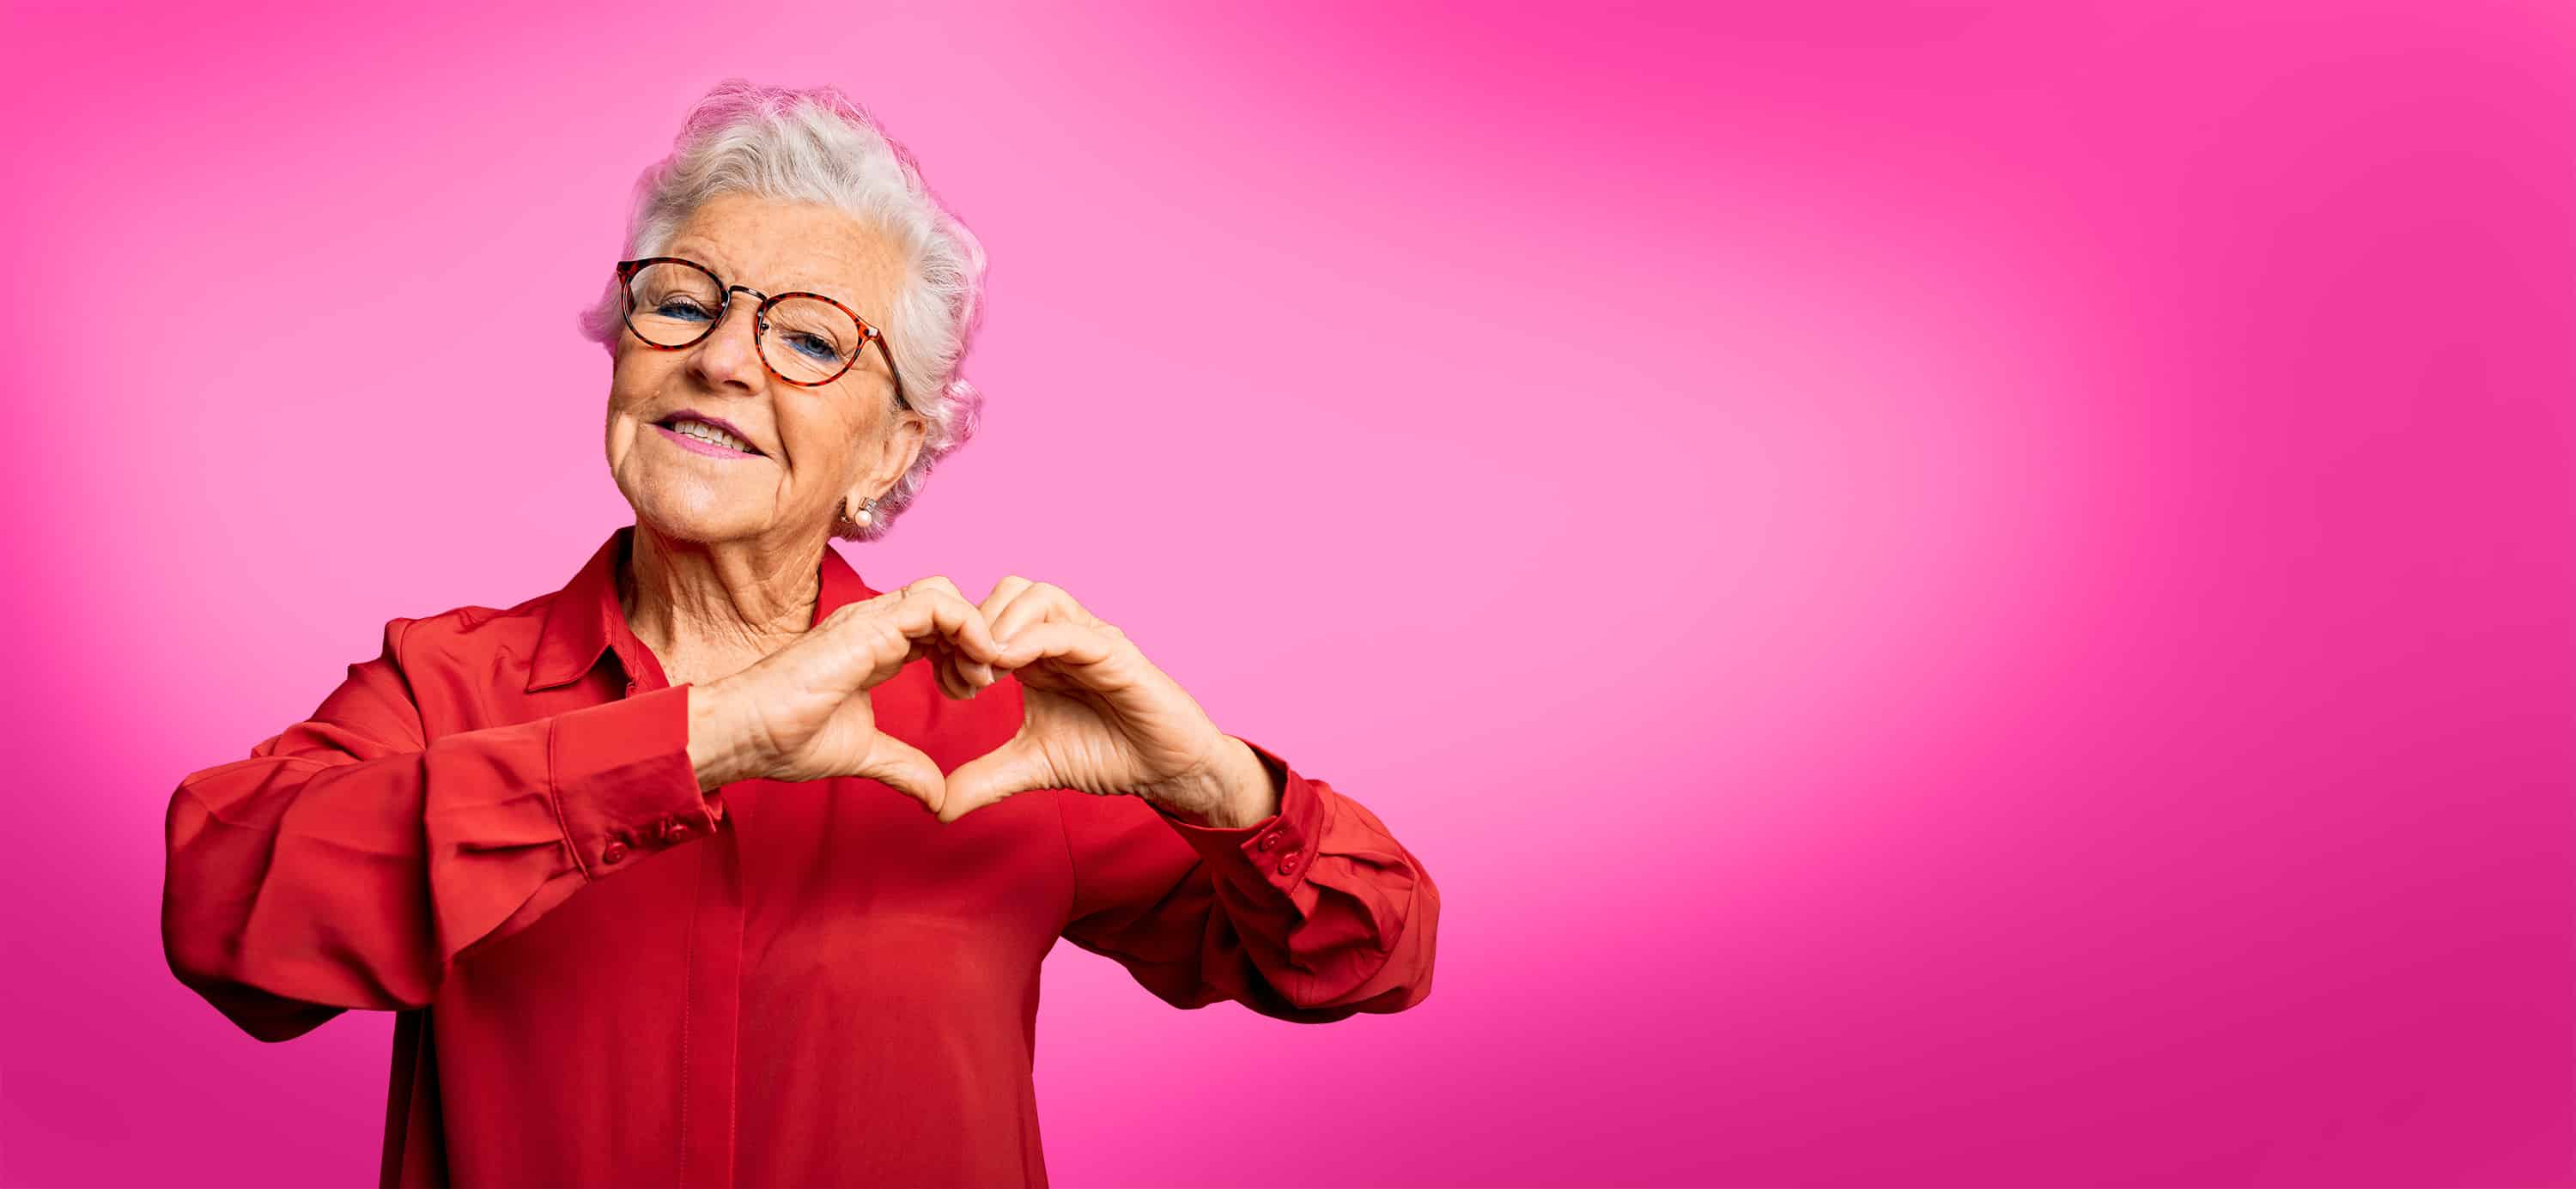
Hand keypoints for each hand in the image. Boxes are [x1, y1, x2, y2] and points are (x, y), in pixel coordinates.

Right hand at [701, 577, 1007, 812]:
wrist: (742, 735)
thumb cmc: (783, 739)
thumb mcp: (864, 754)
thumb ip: (904, 766)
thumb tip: (937, 797)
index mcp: (876, 646)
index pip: (936, 626)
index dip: (963, 651)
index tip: (969, 691)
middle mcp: (876, 624)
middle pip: (947, 603)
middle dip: (975, 637)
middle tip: (982, 681)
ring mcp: (871, 619)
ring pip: (946, 595)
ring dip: (976, 631)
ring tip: (981, 675)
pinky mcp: (869, 626)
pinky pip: (936, 605)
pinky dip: (968, 627)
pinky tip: (976, 663)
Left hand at [936, 577, 1243, 823]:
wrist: (1165, 772)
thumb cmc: (1108, 756)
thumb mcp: (1032, 766)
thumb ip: (986, 779)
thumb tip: (939, 807)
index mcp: (1037, 655)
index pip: (989, 616)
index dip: (960, 642)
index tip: (948, 687)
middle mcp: (1062, 638)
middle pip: (1009, 590)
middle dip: (977, 625)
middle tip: (966, 675)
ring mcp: (1089, 639)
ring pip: (1038, 595)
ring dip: (1003, 624)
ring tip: (988, 670)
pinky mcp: (1115, 652)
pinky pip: (1069, 629)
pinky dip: (1033, 639)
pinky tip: (1010, 666)